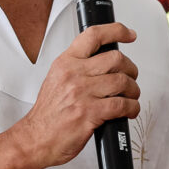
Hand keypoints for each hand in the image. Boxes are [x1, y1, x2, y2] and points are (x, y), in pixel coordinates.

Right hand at [18, 23, 138, 168]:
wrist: (36, 138)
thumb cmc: (48, 113)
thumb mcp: (57, 79)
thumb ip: (77, 67)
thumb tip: (103, 61)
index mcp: (66, 62)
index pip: (93, 35)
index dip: (116, 31)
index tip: (128, 34)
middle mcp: (74, 74)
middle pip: (115, 58)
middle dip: (130, 69)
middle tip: (131, 77)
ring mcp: (82, 93)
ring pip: (122, 81)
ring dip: (133, 90)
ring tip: (131, 96)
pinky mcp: (90, 113)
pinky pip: (122, 105)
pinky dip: (132, 107)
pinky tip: (129, 110)